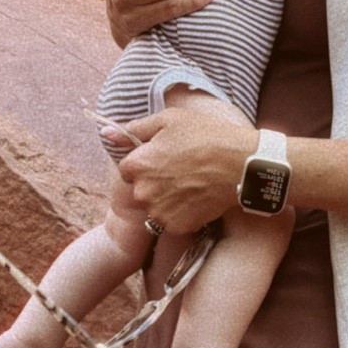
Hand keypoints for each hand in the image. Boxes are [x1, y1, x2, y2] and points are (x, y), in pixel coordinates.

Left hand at [116, 100, 255, 233]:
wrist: (241, 165)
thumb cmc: (206, 136)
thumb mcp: (169, 120)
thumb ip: (134, 128)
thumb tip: (105, 132)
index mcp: (138, 165)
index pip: (127, 168)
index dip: (145, 161)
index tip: (164, 157)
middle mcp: (143, 192)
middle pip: (140, 189)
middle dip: (154, 181)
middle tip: (180, 169)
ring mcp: (160, 212)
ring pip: (155, 206)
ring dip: (167, 198)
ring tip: (191, 183)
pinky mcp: (178, 226)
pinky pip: (172, 220)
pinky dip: (181, 212)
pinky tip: (197, 196)